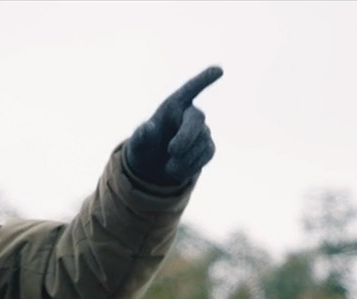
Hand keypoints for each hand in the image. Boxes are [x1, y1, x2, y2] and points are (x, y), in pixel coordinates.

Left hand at [125, 66, 222, 186]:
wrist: (154, 166)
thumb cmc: (145, 146)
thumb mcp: (137, 143)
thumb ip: (141, 135)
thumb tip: (148, 127)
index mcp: (173, 105)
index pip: (191, 89)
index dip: (204, 79)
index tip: (219, 70)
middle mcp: (190, 115)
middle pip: (197, 119)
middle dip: (186, 136)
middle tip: (171, 151)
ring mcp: (202, 131)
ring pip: (202, 142)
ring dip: (184, 158)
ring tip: (168, 167)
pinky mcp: (208, 147)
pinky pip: (206, 155)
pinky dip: (191, 166)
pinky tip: (177, 170)